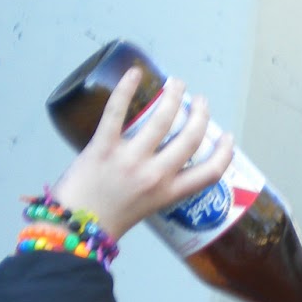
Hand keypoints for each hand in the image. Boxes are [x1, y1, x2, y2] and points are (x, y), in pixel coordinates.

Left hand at [48, 69, 234, 240]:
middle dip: (200, 114)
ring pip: (162, 120)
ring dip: (174, 97)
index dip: (224, 152)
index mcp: (168, 193)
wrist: (74, 229)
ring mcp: (129, 159)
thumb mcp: (148, 210)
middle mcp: (155, 175)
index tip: (227, 137)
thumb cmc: (107, 222)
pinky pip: (116, 112)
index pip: (210, 172)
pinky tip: (135, 72)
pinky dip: (126, 89)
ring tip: (178, 85)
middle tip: (199, 101)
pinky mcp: (103, 147)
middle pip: (190, 138)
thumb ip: (161, 189)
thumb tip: (167, 163)